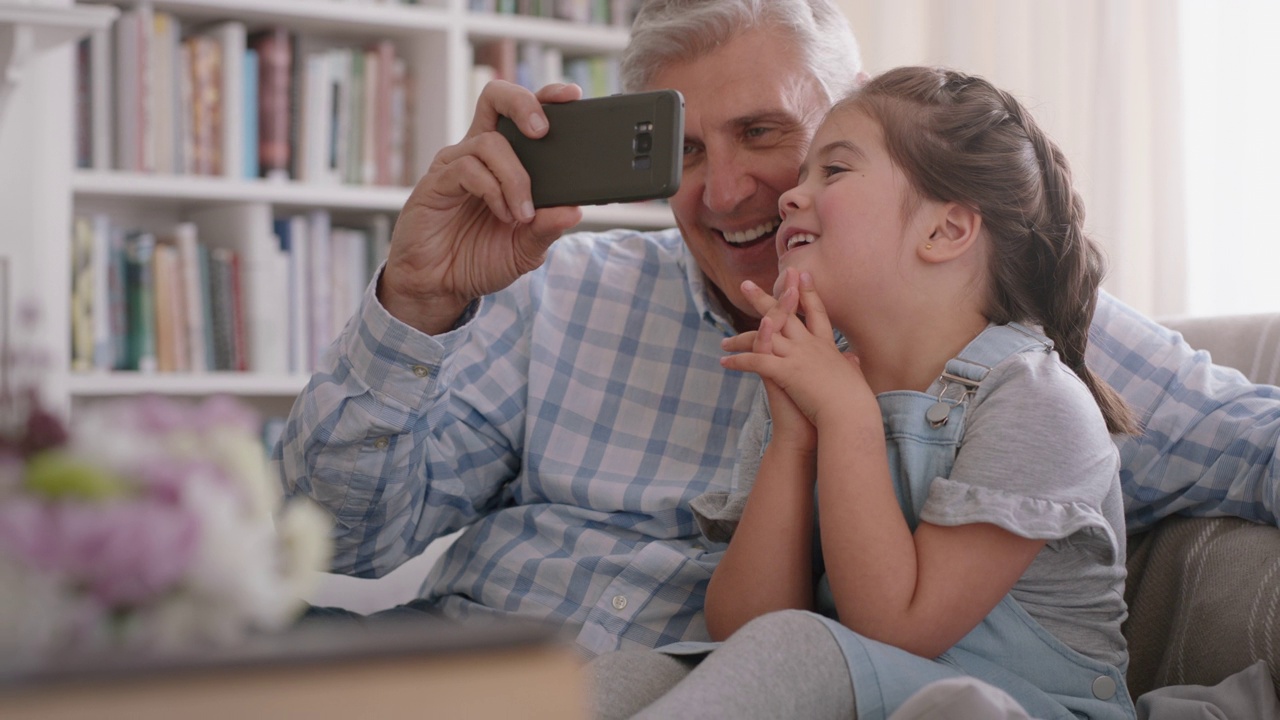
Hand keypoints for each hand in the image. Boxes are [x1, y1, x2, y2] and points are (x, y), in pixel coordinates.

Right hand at [379, 81, 586, 334]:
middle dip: (523, 104)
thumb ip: (548, 229)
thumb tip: (575, 210)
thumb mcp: (526, 249)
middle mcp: (478, 154)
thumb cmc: (480, 260)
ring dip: (515, 178)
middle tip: (542, 131)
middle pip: (496, 99)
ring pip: (490, 143)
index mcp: (504, 162)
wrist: (440, 287)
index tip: (572, 96)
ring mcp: (455, 165)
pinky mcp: (436, 183)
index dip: (545, 98)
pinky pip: (467, 168)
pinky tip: (501, 214)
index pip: (521, 114)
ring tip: (521, 215)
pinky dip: (492, 190)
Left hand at [722, 270, 870, 430]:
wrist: (851, 415)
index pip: (815, 312)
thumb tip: (852, 358)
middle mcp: (810, 345)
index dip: (806, 292)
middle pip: (783, 315)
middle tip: (745, 285)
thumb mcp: (854, 377)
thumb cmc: (856, 402)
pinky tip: (724, 364)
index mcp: (826, 346)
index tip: (799, 274)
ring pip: (764, 337)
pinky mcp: (787, 371)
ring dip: (740, 339)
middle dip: (762, 299)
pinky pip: (756, 362)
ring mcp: (797, 356)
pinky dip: (739, 362)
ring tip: (723, 341)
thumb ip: (851, 364)